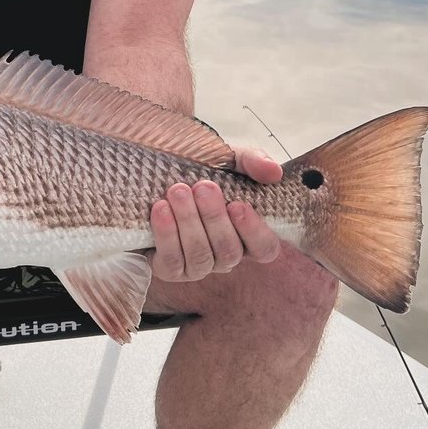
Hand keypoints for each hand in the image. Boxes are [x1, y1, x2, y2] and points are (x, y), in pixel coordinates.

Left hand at [148, 148, 282, 281]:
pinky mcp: (169, 269)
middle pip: (229, 251)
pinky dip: (167, 234)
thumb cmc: (197, 169)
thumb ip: (252, 162)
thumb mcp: (226, 159)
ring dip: (189, 222)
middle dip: (214, 218)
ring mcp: (197, 265)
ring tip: (178, 191)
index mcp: (244, 233)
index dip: (255, 232)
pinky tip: (161, 209)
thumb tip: (274, 171)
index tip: (237, 205)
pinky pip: (172, 262)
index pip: (264, 248)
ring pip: (201, 257)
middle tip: (203, 187)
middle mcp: (224, 254)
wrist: (152, 172)